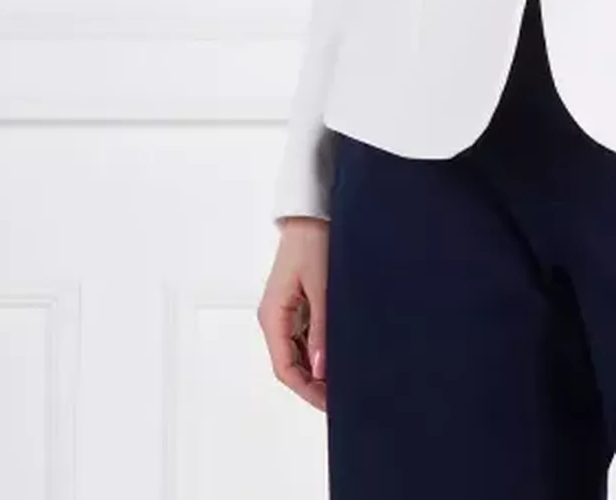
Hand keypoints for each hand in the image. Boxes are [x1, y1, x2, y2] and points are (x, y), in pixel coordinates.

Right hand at [257, 217, 329, 410]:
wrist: (312, 210)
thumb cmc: (313, 240)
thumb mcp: (322, 286)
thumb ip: (322, 328)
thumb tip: (320, 368)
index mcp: (272, 316)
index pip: (284, 368)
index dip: (306, 391)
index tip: (329, 404)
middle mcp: (274, 317)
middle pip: (290, 364)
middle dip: (313, 384)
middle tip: (340, 398)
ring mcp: (284, 311)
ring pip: (297, 353)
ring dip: (316, 369)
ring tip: (342, 380)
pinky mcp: (296, 303)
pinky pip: (304, 336)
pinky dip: (318, 350)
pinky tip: (336, 355)